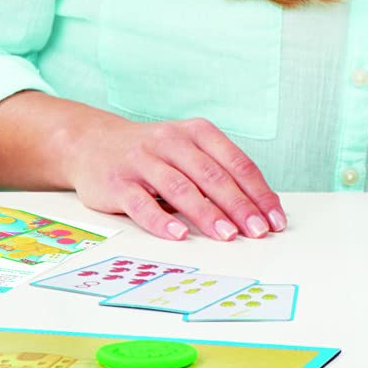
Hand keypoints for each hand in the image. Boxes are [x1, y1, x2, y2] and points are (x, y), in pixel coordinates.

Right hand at [73, 115, 286, 243]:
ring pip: (180, 188)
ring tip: (228, 235)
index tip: (275, 218)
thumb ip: (217, 174)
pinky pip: (141, 203)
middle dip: (239, 206)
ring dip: (207, 213)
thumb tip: (258, 209)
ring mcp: (142, 160)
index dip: (258, 192)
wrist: (92, 143)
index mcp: (197, 133)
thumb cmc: (152, 154)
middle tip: (258, 231)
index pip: (236, 163)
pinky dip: (161, 220)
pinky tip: (178, 234)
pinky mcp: (117, 181)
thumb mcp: (188, 152)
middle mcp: (171, 141)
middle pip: (212, 176)